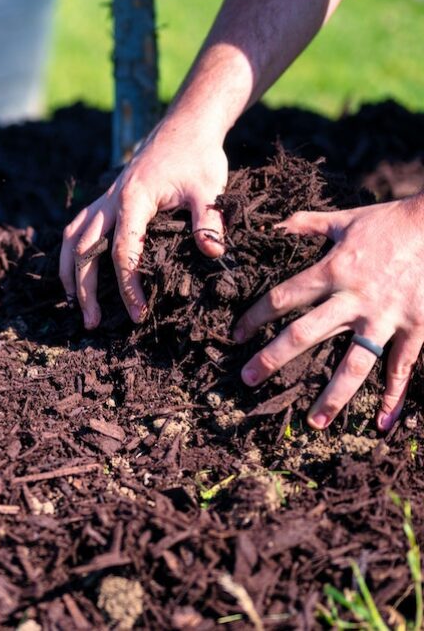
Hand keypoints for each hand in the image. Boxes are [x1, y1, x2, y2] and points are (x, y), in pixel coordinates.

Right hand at [60, 115, 227, 328]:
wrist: (186, 126)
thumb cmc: (198, 157)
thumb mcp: (209, 188)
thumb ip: (209, 220)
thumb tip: (212, 253)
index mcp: (133, 200)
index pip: (122, 251)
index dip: (127, 286)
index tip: (138, 313)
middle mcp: (111, 199)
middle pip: (84, 249)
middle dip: (84, 288)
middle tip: (92, 323)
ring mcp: (106, 198)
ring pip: (72, 237)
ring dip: (69, 272)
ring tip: (73, 304)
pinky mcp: (108, 198)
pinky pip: (78, 226)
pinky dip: (72, 251)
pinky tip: (76, 271)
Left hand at [234, 195, 423, 431]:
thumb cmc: (388, 222)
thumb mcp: (343, 220)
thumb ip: (306, 223)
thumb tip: (275, 224)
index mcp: (332, 271)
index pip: (283, 298)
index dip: (256, 317)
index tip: (237, 335)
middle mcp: (353, 299)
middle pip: (305, 334)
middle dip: (274, 358)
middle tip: (248, 379)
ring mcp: (384, 318)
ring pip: (353, 364)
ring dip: (332, 396)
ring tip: (313, 422)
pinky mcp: (414, 328)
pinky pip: (400, 368)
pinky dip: (393, 397)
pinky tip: (382, 422)